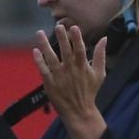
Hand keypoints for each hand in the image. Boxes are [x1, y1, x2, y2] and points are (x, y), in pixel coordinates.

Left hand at [33, 24, 107, 138]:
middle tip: (58, 26)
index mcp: (83, 67)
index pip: (80, 50)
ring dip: (45, 45)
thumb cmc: (89, 91)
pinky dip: (39, 60)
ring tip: (39, 33)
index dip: (77, 38)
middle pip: (65, 51)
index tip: (73, 27)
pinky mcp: (50, 83)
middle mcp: (70, 70)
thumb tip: (104, 38)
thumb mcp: (100, 74)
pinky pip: (43, 70)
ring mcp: (59, 77)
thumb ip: (101, 55)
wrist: (79, 111)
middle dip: (62, 38)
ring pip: (51, 58)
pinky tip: (35, 50)